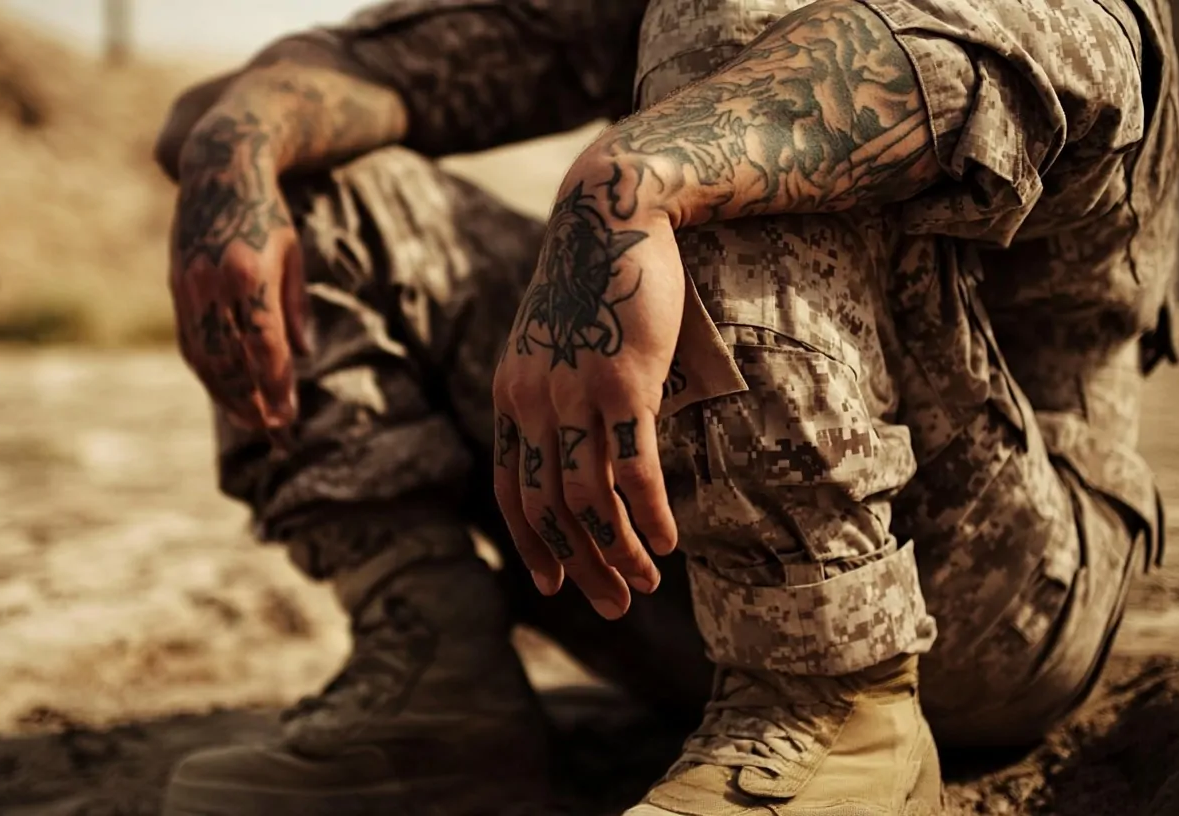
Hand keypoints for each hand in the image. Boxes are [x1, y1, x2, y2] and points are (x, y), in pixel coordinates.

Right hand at [169, 116, 308, 446]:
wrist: (217, 167)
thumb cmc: (267, 212)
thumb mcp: (292, 252)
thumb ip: (294, 306)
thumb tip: (302, 356)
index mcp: (248, 273)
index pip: (264, 347)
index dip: (276, 388)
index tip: (290, 419)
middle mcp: (212, 283)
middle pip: (231, 361)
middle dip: (253, 403)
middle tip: (275, 434)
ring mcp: (187, 286)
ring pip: (204, 358)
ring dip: (228, 396)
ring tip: (253, 421)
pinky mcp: (175, 287)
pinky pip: (189, 342)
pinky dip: (207, 373)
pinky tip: (226, 392)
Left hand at [492, 170, 683, 620]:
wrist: (612, 212)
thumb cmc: (594, 278)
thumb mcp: (555, 341)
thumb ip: (557, 392)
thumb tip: (582, 439)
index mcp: (511, 396)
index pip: (509, 488)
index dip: (531, 542)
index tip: (556, 582)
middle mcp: (532, 402)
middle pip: (548, 507)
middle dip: (581, 564)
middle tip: (612, 605)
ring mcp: (574, 393)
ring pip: (587, 497)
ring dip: (618, 550)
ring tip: (647, 583)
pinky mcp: (621, 381)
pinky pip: (632, 466)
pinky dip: (647, 514)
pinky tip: (669, 542)